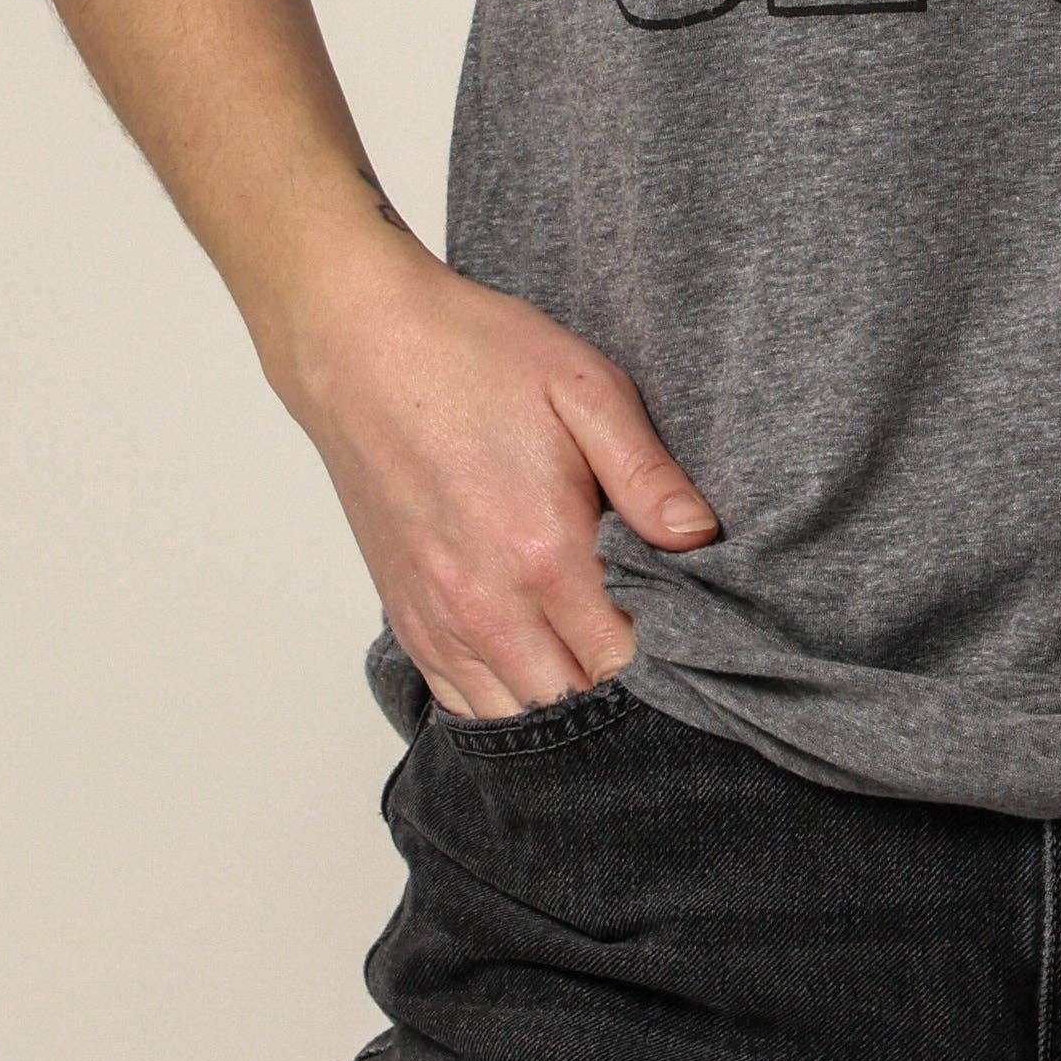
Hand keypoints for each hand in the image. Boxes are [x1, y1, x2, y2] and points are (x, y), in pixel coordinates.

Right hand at [270, 231, 721, 721]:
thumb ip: (646, 474)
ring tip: (594, 655)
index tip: (691, 633)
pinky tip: (536, 665)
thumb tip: (700, 538)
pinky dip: (505, 699)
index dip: (668, 659)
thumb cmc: (472, 356)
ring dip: (561, 698)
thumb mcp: (584, 387)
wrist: (359, 346)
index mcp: (543, 549)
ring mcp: (439, 616)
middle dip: (619, 688)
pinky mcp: (407, 615)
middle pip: (573, 700)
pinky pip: (460, 700)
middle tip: (651, 644)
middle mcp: (486, 601)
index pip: (624, 660)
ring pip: (516, 715)